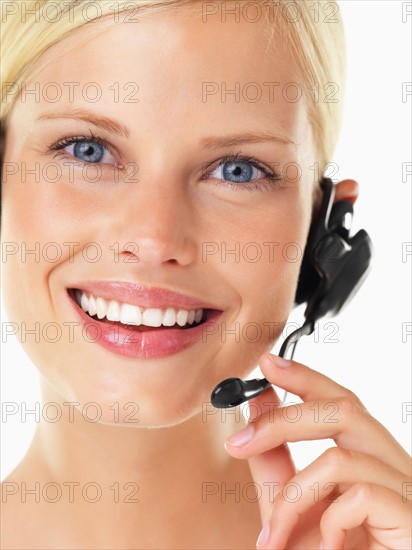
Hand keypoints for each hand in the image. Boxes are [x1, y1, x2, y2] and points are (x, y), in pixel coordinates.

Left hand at [223, 353, 411, 549]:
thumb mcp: (289, 503)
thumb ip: (274, 454)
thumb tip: (258, 401)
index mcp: (367, 454)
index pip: (340, 399)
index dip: (305, 376)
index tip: (267, 363)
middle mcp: (392, 463)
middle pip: (344, 410)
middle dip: (283, 419)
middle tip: (236, 442)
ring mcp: (406, 490)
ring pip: (340, 458)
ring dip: (292, 498)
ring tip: (274, 540)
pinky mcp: (410, 516)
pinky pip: (360, 496)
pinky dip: (329, 522)